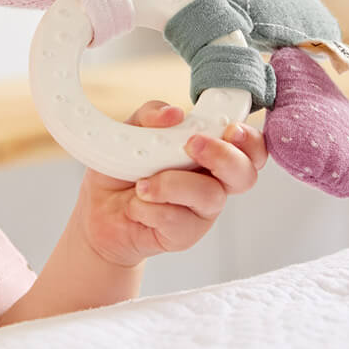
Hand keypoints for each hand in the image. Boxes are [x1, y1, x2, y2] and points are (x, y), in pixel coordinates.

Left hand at [77, 101, 268, 267]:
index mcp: (210, 152)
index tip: (230, 128)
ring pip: (210, 195)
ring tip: (141, 184)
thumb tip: (173, 114)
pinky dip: (149, 208)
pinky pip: (177, 219)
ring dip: (171, 184)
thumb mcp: (131, 131)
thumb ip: (151, 115)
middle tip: (192, 145)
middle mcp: (213, 181)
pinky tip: (136, 206)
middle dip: (224, 156)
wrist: (98, 210)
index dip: (250, 139)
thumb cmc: (123, 169)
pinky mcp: (185, 234)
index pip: (249, 146)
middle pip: (246, 173)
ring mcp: (202, 210)